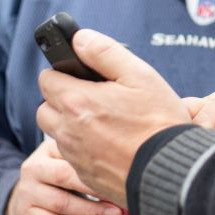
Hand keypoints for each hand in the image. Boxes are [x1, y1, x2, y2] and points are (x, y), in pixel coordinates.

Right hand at [4, 138, 121, 214]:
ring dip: (90, 211)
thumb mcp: (63, 163)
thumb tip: (119, 171)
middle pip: (64, 176)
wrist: (24, 202)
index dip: (96, 164)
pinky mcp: (26, 213)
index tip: (118, 173)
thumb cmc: (54, 180)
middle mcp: (34, 168)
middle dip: (94, 188)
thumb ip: (85, 162)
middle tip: (118, 197)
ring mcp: (27, 191)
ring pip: (61, 202)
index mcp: (47, 150)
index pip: (72, 153)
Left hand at [37, 29, 191, 206]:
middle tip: (92, 98)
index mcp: (77, 101)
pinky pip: (71, 156)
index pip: (46, 79)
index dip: (63, 73)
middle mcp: (68, 130)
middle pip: (44, 108)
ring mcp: (74, 156)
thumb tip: (79, 39)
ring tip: (101, 121)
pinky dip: (82, 147)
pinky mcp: (84, 175)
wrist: (170, 172)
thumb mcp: (139, 75)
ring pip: (56, 134)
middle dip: (61, 99)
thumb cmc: (159, 123)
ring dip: (69, 124)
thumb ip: (104, 51)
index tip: (81, 76)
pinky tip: (109, 143)